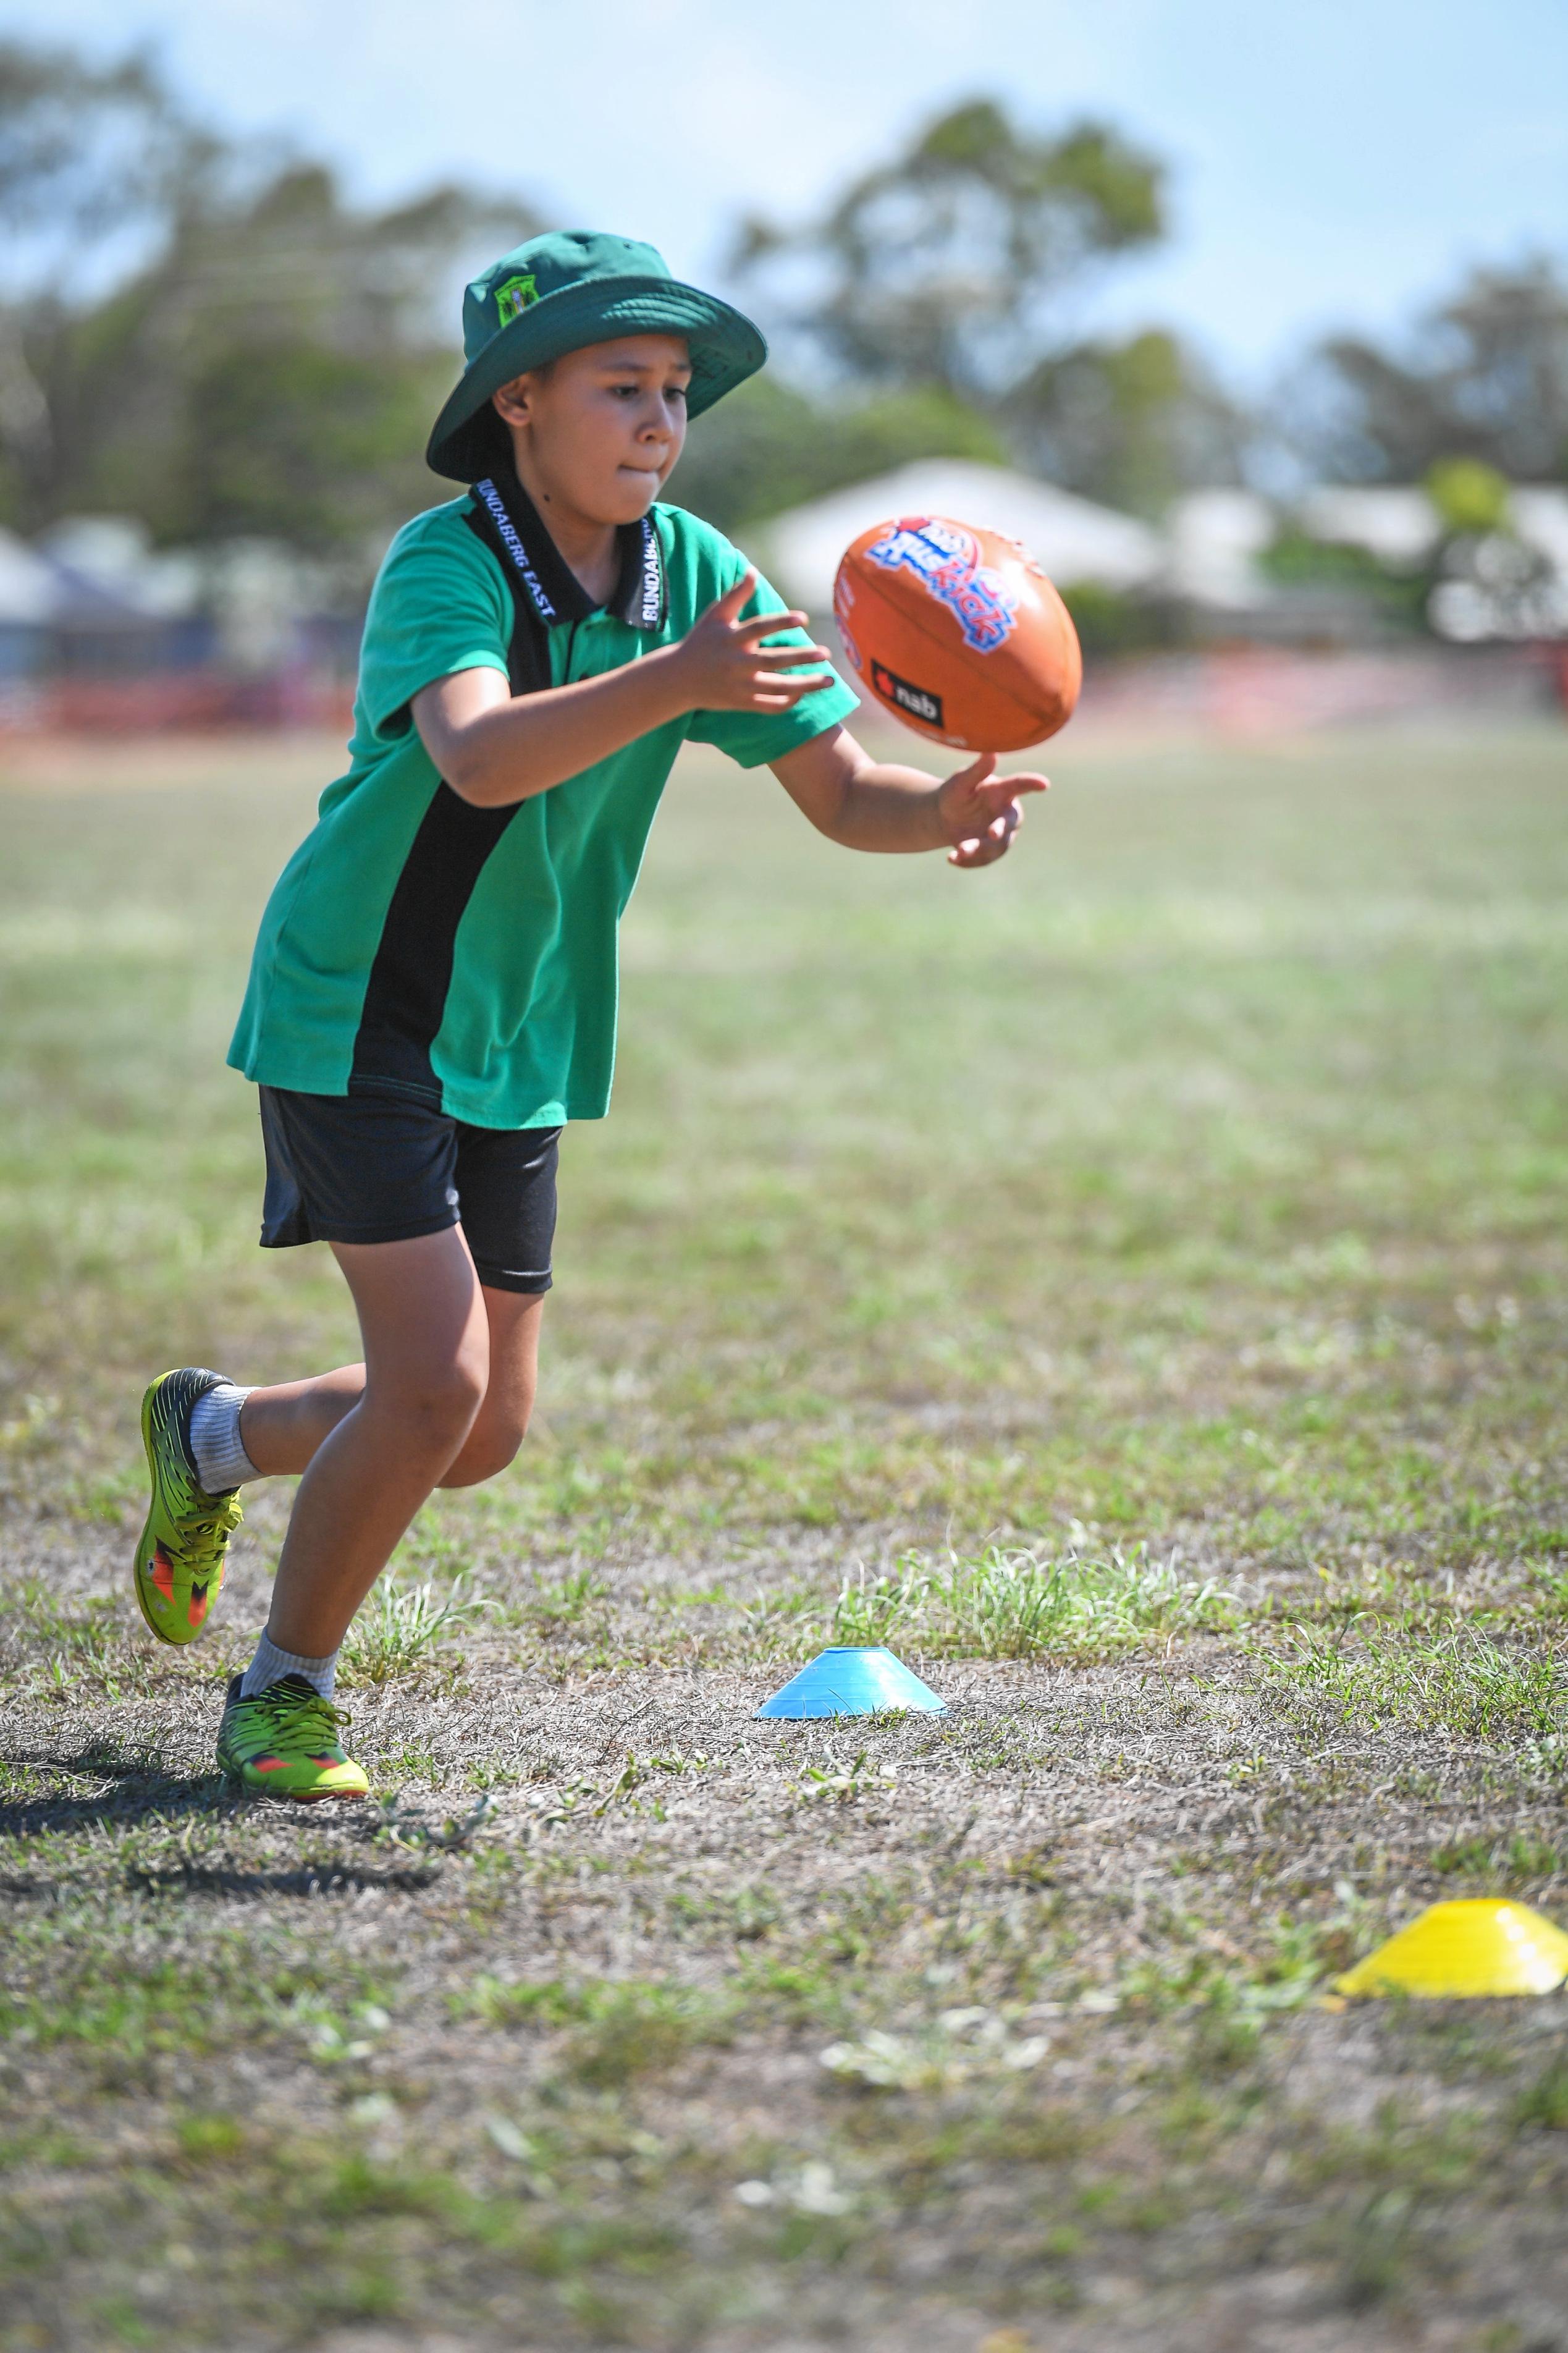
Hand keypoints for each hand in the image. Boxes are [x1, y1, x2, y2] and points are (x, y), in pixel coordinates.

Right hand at [665, 570, 837, 714]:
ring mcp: (740, 686)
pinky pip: (770, 706)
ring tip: (829, 680)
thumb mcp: (714, 616)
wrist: (678, 680)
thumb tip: (753, 571)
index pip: (759, 628)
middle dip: (802, 658)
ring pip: (778, 688)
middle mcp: (736, 663)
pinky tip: (804, 693)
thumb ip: (736, 595)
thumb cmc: (700, 641)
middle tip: (826, 653)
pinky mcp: (741, 703)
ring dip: (806, 685)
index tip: (803, 619)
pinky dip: (788, 702)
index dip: (781, 623)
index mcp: (731, 639)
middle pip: (774, 661)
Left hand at [935, 752, 1048, 867]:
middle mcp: (1006, 814)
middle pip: (1009, 824)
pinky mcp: (990, 851)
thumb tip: (991, 752)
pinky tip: (952, 859)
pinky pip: (983, 860)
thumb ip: (977, 771)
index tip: (1044, 783)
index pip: (1020, 785)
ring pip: (996, 847)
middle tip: (992, 833)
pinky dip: (968, 861)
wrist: (944, 817)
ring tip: (959, 850)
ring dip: (978, 850)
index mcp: (1003, 792)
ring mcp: (1001, 835)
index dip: (1032, 784)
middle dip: (1001, 829)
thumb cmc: (956, 792)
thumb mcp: (961, 782)